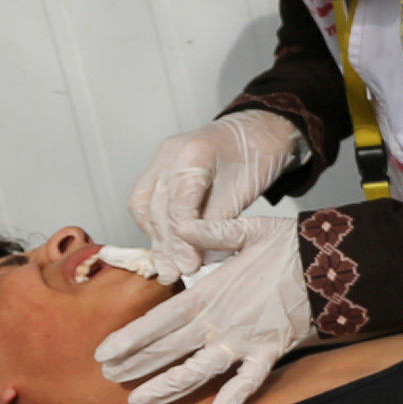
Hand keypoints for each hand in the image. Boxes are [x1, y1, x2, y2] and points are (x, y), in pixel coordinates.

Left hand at [94, 217, 315, 403]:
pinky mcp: (270, 351)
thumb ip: (211, 232)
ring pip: (199, 371)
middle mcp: (221, 321)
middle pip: (170, 349)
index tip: (103, 353)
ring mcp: (245, 340)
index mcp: (210, 293)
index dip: (130, 338)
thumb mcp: (248, 230)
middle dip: (137, 365)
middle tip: (108, 379)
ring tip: (141, 400)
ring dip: (168, 387)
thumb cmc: (290, 246)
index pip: (160, 320)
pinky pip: (250, 380)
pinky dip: (234, 397)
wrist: (332, 264)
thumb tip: (180, 224)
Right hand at [128, 113, 308, 278]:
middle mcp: (170, 153)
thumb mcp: (246, 190)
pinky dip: (154, 226)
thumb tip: (200, 257)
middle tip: (177, 272)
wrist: (257, 131)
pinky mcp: (157, 169)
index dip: (181, 238)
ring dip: (156, 239)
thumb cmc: (258, 155)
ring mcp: (160, 159)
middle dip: (167, 244)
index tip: (189, 264)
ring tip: (169, 268)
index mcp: (194, 151)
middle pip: (157, 206)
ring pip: (143, 205)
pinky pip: (145, 201)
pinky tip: (165, 247)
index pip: (178, 201)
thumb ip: (219, 222)